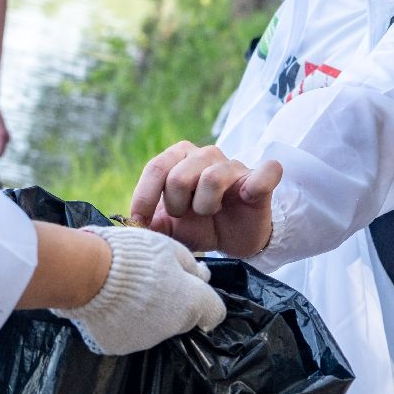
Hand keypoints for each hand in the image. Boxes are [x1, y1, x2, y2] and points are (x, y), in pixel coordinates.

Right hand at [54, 226, 227, 354]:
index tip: (194, 288)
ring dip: (149, 313)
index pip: (215, 312)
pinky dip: (124, 321)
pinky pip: (128, 333)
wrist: (87, 274)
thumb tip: (203, 277)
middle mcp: (172, 329)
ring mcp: (144, 341)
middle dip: (175, 303)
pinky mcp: (119, 346)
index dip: (207, 299)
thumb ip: (191, 266)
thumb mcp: (170, 248)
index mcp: (190, 304)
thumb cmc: (134, 254)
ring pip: (156, 327)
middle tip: (153, 280)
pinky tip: (111, 303)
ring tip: (127, 290)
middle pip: (183, 319)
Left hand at [129, 141, 281, 257]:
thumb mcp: (170, 227)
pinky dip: (256, 184)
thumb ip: (150, 224)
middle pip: (179, 176)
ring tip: (209, 213)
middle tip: (186, 216)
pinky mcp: (261, 178)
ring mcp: (234, 165)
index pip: (156, 168)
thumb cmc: (200, 226)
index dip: (144, 198)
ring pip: (212, 178)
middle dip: (177, 205)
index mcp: (180, 159)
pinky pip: (265, 172)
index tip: (140, 222)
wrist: (235, 238)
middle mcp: (206, 155)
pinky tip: (246, 197)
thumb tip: (128, 227)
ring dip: (205, 206)